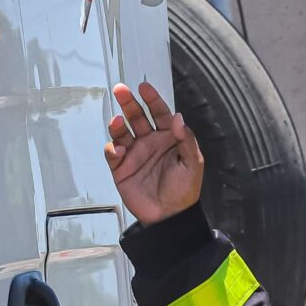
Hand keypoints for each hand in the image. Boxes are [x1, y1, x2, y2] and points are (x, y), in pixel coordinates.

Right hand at [105, 81, 202, 222]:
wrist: (170, 217)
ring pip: (122, 132)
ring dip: (118, 124)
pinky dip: (113, 148)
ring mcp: (134, 154)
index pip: (159, 113)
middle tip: (121, 90)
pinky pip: (113, 153)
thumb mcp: (193, 164)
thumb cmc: (184, 191)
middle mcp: (150, 142)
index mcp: (168, 138)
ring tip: (118, 121)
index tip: (144, 88)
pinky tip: (118, 149)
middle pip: (137, 117)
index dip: (152, 99)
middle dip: (128, 103)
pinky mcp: (121, 168)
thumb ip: (186, 139)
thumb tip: (177, 118)